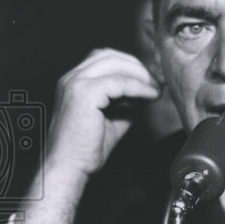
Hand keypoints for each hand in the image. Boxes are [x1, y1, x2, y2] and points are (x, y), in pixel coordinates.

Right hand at [14, 49, 161, 223]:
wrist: (68, 168)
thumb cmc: (84, 151)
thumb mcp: (111, 120)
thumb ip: (125, 103)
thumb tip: (144, 92)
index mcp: (72, 83)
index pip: (104, 60)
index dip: (129, 66)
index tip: (149, 79)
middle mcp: (71, 79)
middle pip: (110, 56)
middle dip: (137, 66)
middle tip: (156, 81)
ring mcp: (76, 83)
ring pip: (116, 64)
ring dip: (140, 74)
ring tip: (155, 88)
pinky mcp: (85, 93)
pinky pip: (120, 82)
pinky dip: (139, 86)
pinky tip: (150, 96)